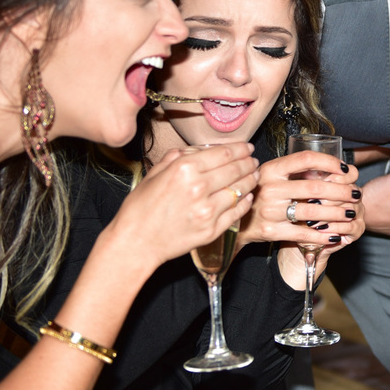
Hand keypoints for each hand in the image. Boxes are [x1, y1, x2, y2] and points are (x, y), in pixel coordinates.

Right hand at [102, 142, 257, 274]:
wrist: (136, 242)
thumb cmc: (140, 209)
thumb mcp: (154, 174)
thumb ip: (176, 158)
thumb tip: (193, 151)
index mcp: (184, 169)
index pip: (224, 154)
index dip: (240, 149)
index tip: (247, 147)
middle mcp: (199, 188)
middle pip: (236, 169)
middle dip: (249, 162)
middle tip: (253, 160)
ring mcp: (207, 210)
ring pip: (240, 190)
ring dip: (250, 180)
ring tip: (254, 176)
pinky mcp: (212, 230)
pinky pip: (237, 212)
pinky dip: (245, 202)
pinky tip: (246, 197)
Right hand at [237, 151, 361, 249]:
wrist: (235, 222)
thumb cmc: (260, 194)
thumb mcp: (270, 176)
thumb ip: (293, 169)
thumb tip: (333, 165)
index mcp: (271, 170)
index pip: (306, 159)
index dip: (330, 162)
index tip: (345, 169)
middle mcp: (270, 189)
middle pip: (315, 188)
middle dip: (341, 192)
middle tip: (356, 194)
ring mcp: (270, 211)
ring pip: (313, 213)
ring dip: (337, 214)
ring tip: (351, 214)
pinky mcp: (271, 231)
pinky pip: (304, 234)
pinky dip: (323, 236)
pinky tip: (336, 236)